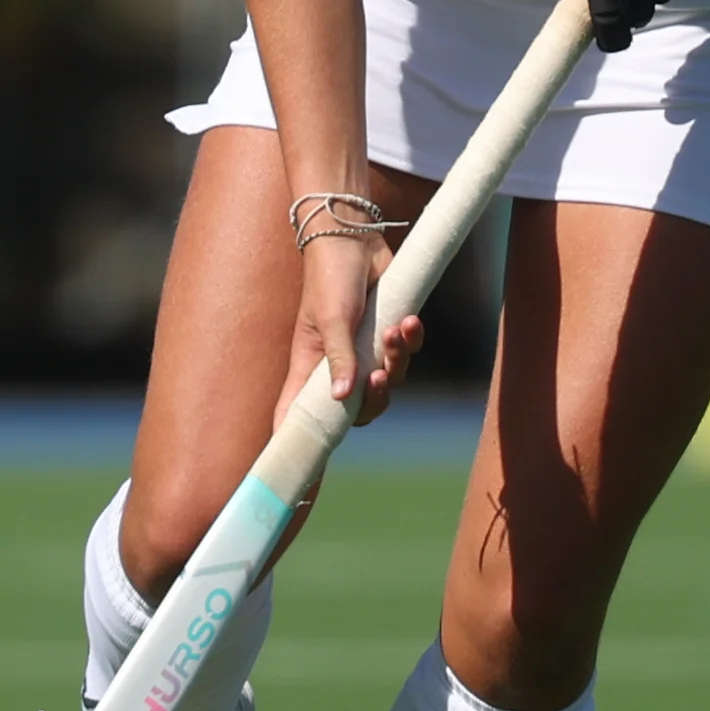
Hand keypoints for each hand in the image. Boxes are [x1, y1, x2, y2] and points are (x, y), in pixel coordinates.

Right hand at [273, 232, 424, 429]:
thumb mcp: (330, 318)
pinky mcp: (387, 331)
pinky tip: (408, 322)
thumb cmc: (329, 277)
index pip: (298, 417)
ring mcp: (364, 350)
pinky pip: (406, 353)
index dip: (300, 444)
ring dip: (397, 360)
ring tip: (395, 330)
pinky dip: (411, 342)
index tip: (302, 474)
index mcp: (311, 369)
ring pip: (389, 380)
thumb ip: (339, 358)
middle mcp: (337, 366)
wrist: (352, 237)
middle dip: (376, 398)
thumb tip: (344, 399)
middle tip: (380, 376)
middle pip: (360, 409)